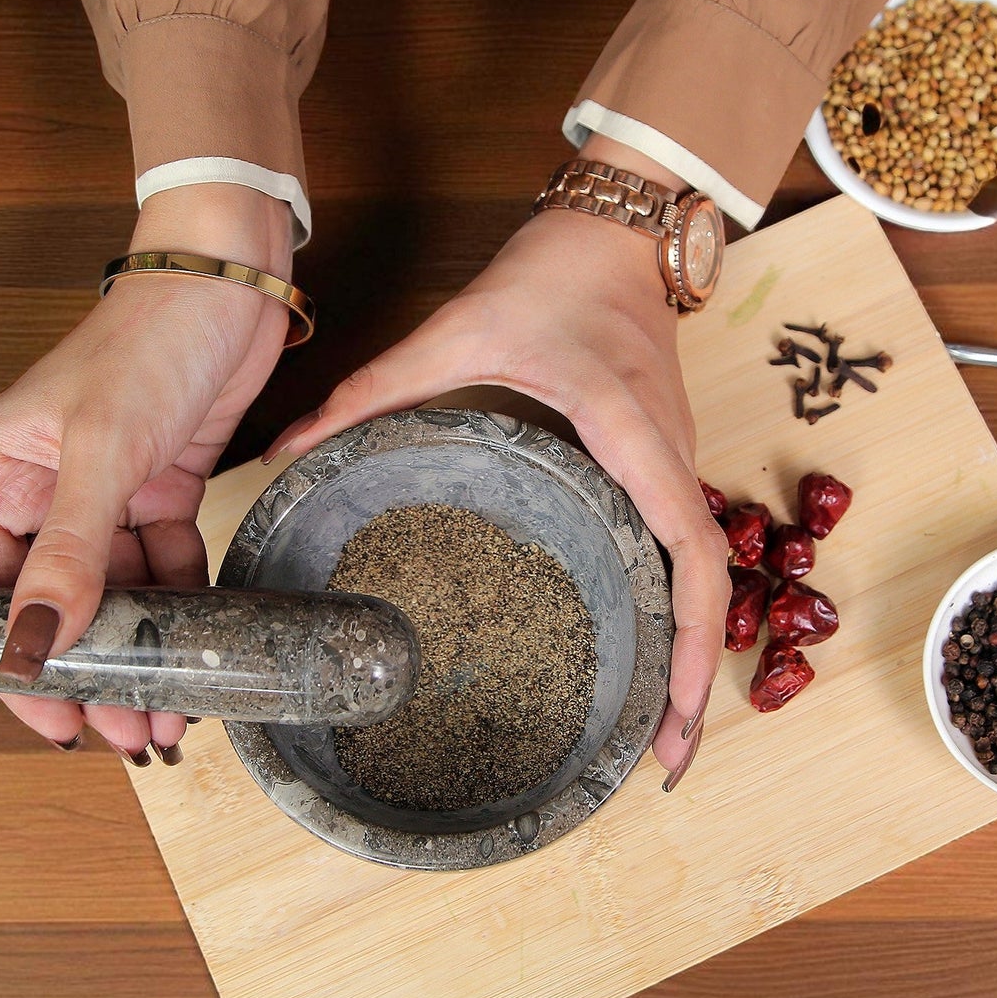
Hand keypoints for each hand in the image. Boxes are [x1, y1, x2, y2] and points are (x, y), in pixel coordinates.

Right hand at [0, 185, 294, 760]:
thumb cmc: (149, 340)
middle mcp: (47, 488)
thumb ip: (71, 550)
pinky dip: (185, 609)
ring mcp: (109, 492)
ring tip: (173, 714)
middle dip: (95, 672)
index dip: (19, 661)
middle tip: (132, 733)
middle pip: (61, 603)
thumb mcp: (103, 450)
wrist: (231, 284)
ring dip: (147, 653)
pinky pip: (168, 566)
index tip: (57, 720)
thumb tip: (35, 640)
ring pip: (120, 594)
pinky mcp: (164, 488)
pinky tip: (205, 652)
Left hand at [266, 144, 729, 787]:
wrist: (615, 231)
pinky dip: (677, 608)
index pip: (690, 559)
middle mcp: (669, 463)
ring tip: (655, 731)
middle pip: (708, 592)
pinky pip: (683, 548)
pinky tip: (643, 646)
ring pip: (702, 576)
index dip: (691, 649)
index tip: (672, 724)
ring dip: (689, 652)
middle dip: (693, 683)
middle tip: (658, 766)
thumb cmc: (555, 276)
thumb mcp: (457, 332)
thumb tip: (288, 450)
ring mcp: (674, 464)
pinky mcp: (661, 462)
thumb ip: (371, 391)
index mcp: (633, 442)